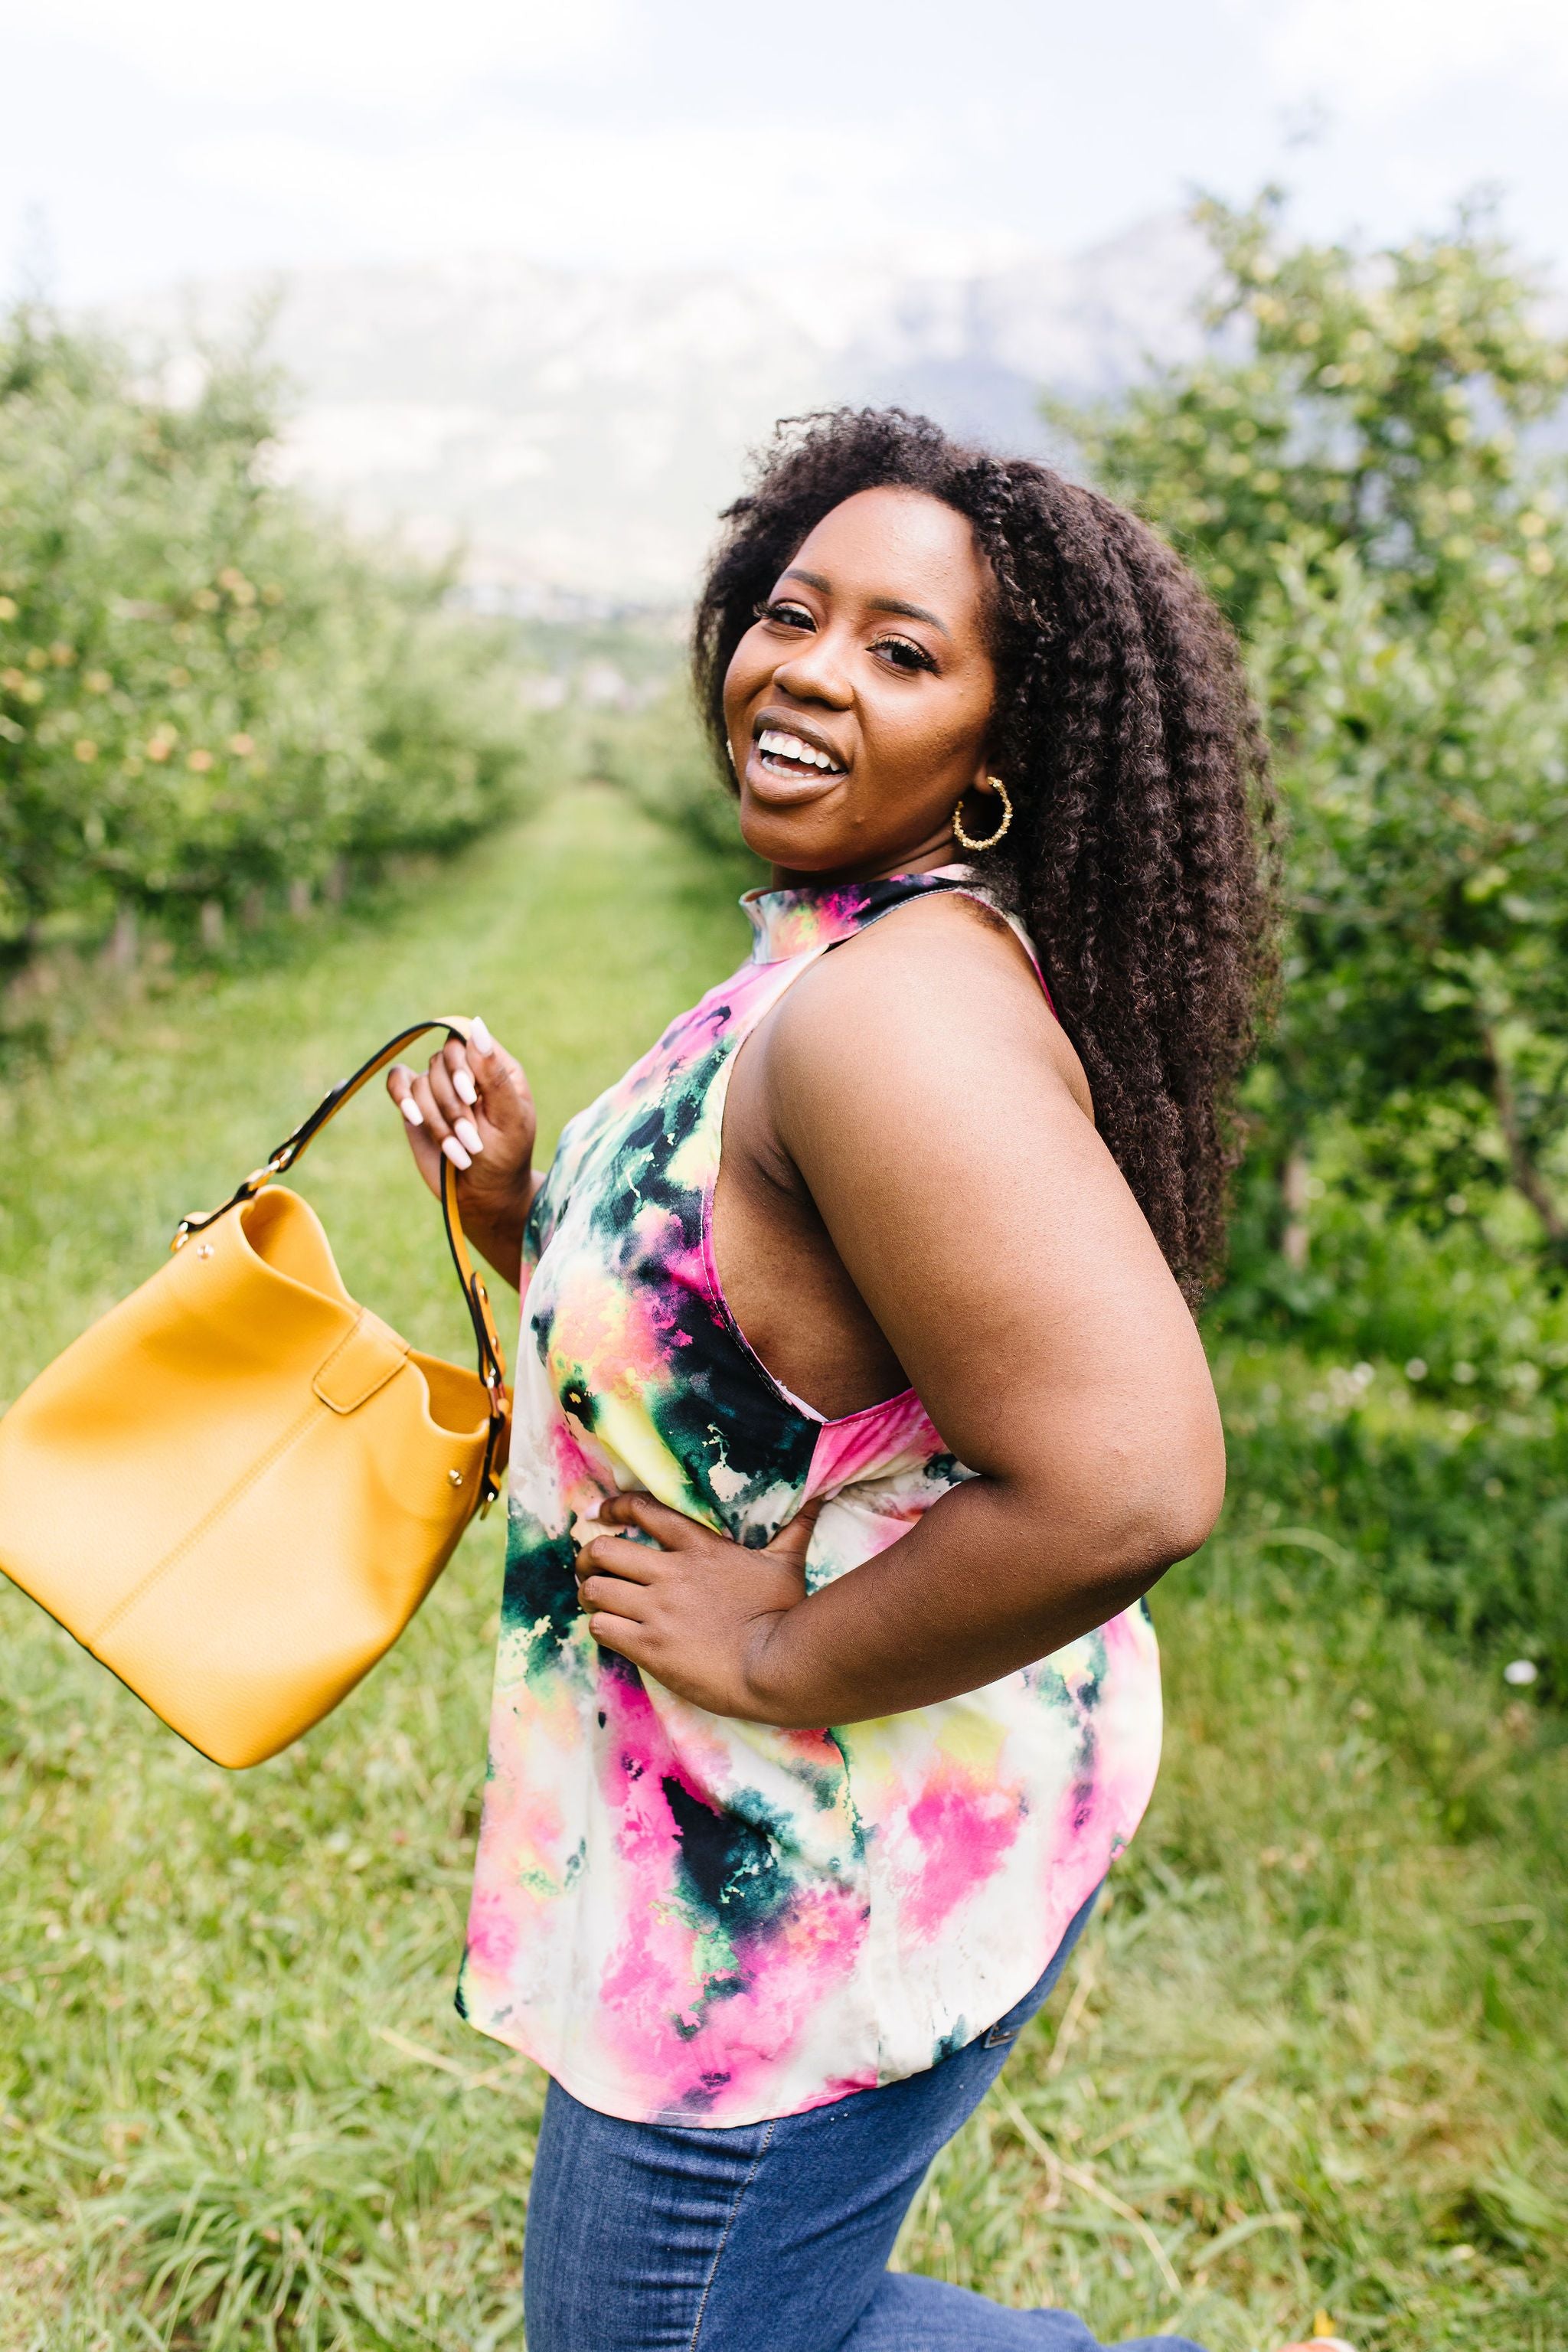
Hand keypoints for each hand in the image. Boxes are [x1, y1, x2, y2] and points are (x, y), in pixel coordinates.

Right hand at [386, 1017, 536, 1289]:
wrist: (481, 1195)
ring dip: (436, 1119)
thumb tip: (476, 1025)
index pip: (468, 1043)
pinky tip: (414, 1118)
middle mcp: (467, 1072)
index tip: (469, 1097)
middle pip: (441, 1060)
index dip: (462, 1067)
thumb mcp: (508, 1119)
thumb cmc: (504, 1159)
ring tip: (457, 1151)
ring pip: (421, 1081)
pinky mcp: (416, 1104)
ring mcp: (440, 1087)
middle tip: (469, 1139)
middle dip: (451, 1103)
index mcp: (496, 1068)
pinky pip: (398, 1082)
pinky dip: (402, 1098)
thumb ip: (493, 1074)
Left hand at [575, 1491, 822, 1722]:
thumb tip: (816, 1500)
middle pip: (604, 1550)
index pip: (644, 1512)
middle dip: (588, 1556)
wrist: (777, 1666)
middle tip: (590, 1567)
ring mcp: (658, 1611)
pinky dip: (598, 1625)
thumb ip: (793, 1529)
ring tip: (593, 1600)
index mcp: (699, 1548)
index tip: (599, 1515)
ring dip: (589, 1593)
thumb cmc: (785, 1614)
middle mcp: (671, 1574)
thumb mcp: (786, 1563)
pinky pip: (601, 1627)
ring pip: (595, 1589)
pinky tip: (609, 1629)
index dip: (614, 1508)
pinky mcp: (649, 1647)